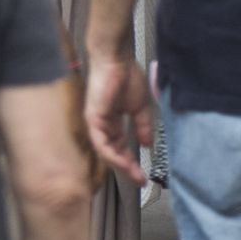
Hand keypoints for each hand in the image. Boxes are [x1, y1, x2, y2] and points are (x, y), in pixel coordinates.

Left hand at [83, 51, 156, 180]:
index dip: (132, 162)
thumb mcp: (139, 108)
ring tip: (135, 176)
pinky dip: (111, 154)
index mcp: (112, 121)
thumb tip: (148, 144)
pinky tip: (123, 162)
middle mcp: (102, 124)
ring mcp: (95, 122)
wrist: (117, 59)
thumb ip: (142, 127)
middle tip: (141, 180)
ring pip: (105, 151)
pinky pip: (100, 142)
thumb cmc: (126, 76)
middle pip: (113, 152)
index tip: (144, 175)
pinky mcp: (92, 117)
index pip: (120, 147)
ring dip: (121, 165)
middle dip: (128, 168)